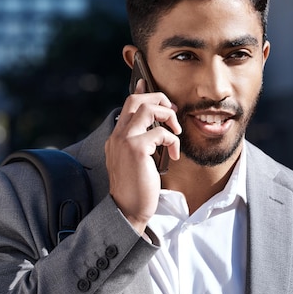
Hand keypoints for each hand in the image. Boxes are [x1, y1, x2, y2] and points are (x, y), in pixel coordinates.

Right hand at [105, 80, 181, 233]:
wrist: (127, 210)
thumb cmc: (136, 189)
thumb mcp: (136, 162)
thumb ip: (141, 144)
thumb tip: (156, 132)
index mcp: (116, 138)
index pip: (127, 105)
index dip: (140, 92)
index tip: (148, 84)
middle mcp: (117, 136)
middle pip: (136, 100)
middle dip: (158, 99)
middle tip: (173, 112)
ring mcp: (124, 141)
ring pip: (148, 109)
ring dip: (168, 116)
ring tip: (176, 130)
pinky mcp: (136, 149)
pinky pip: (161, 132)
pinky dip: (173, 140)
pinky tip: (174, 154)